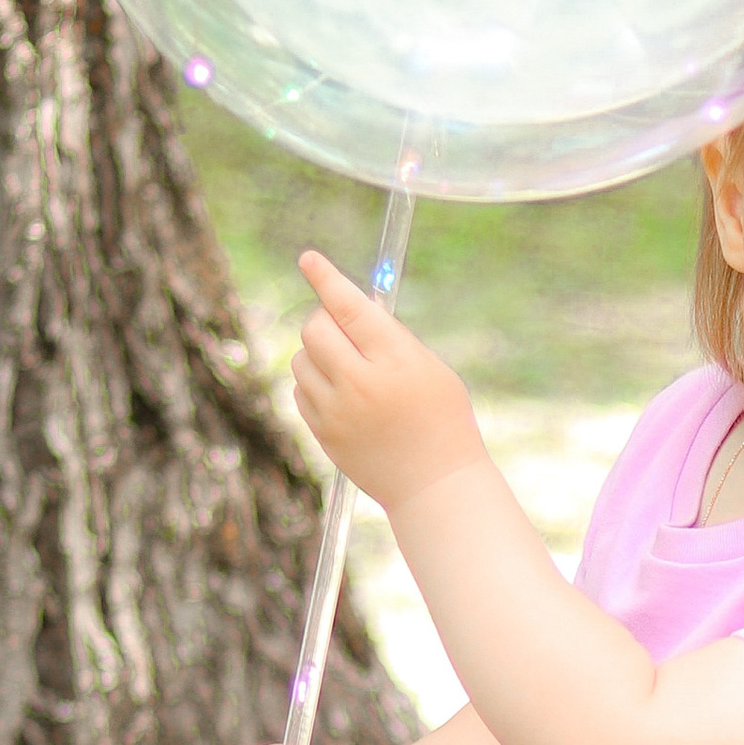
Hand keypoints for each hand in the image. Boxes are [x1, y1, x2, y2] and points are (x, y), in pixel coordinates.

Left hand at [292, 251, 486, 514]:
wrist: (434, 485)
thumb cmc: (442, 420)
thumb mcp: (431, 369)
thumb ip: (392, 338)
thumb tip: (348, 307)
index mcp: (396, 361)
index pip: (351, 308)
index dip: (327, 279)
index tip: (309, 259)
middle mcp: (361, 384)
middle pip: (316, 329)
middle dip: (326, 320)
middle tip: (344, 329)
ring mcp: (337, 411)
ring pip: (302, 358)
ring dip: (319, 353)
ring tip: (349, 368)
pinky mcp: (323, 433)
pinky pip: (301, 389)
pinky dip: (315, 382)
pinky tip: (342, 394)